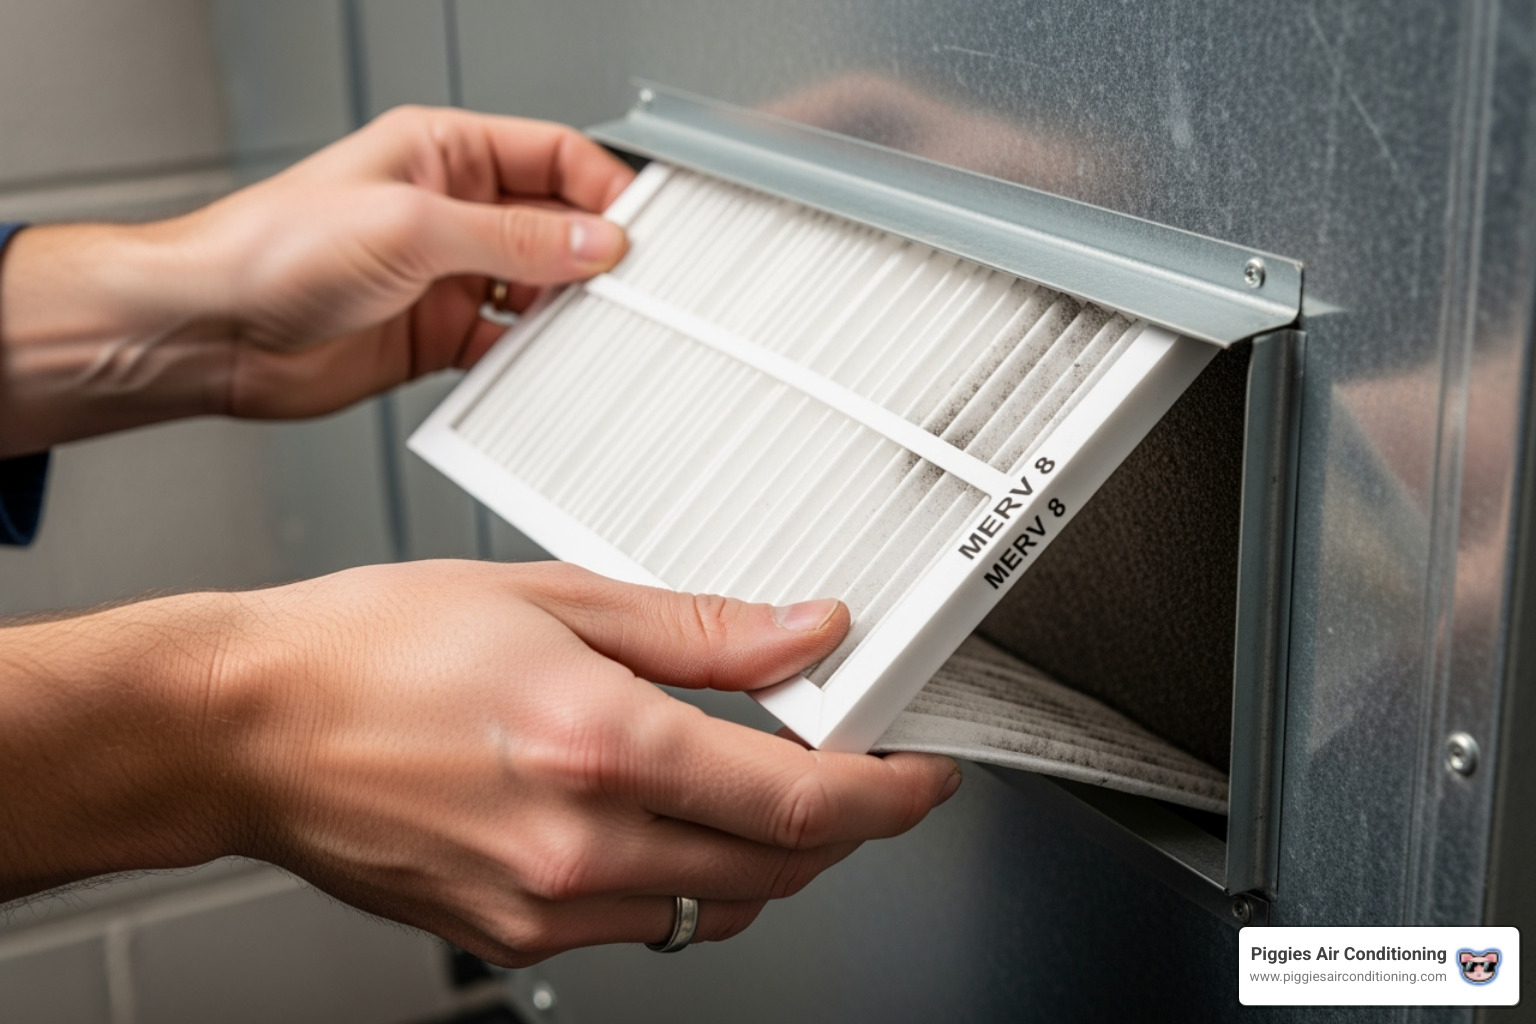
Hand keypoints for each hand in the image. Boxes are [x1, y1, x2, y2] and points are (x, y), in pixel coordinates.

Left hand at [0, 107, 634, 452]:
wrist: (211, 332)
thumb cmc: (273, 250)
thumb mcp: (411, 227)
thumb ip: (512, 237)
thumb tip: (593, 242)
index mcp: (444, 152)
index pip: (553, 156)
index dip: (603, 191)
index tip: (640, 232)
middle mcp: (451, 210)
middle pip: (553, 225)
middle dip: (593, 256)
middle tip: (631, 289)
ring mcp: (446, 274)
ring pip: (537, 287)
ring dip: (565, 310)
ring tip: (591, 329)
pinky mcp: (436, 334)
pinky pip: (506, 343)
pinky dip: (530, 358)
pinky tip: (542, 365)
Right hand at [0, 562, 957, 962]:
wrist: (246, 727)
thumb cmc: (370, 650)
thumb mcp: (553, 599)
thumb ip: (700, 630)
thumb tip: (804, 632)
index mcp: (602, 745)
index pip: (799, 800)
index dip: (888, 796)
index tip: (923, 778)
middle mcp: (581, 843)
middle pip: (778, 866)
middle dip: (842, 825)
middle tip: (855, 767)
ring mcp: (544, 903)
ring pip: (718, 907)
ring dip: (768, 856)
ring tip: (756, 785)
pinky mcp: (510, 932)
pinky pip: (643, 927)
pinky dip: (687, 882)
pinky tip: (666, 823)